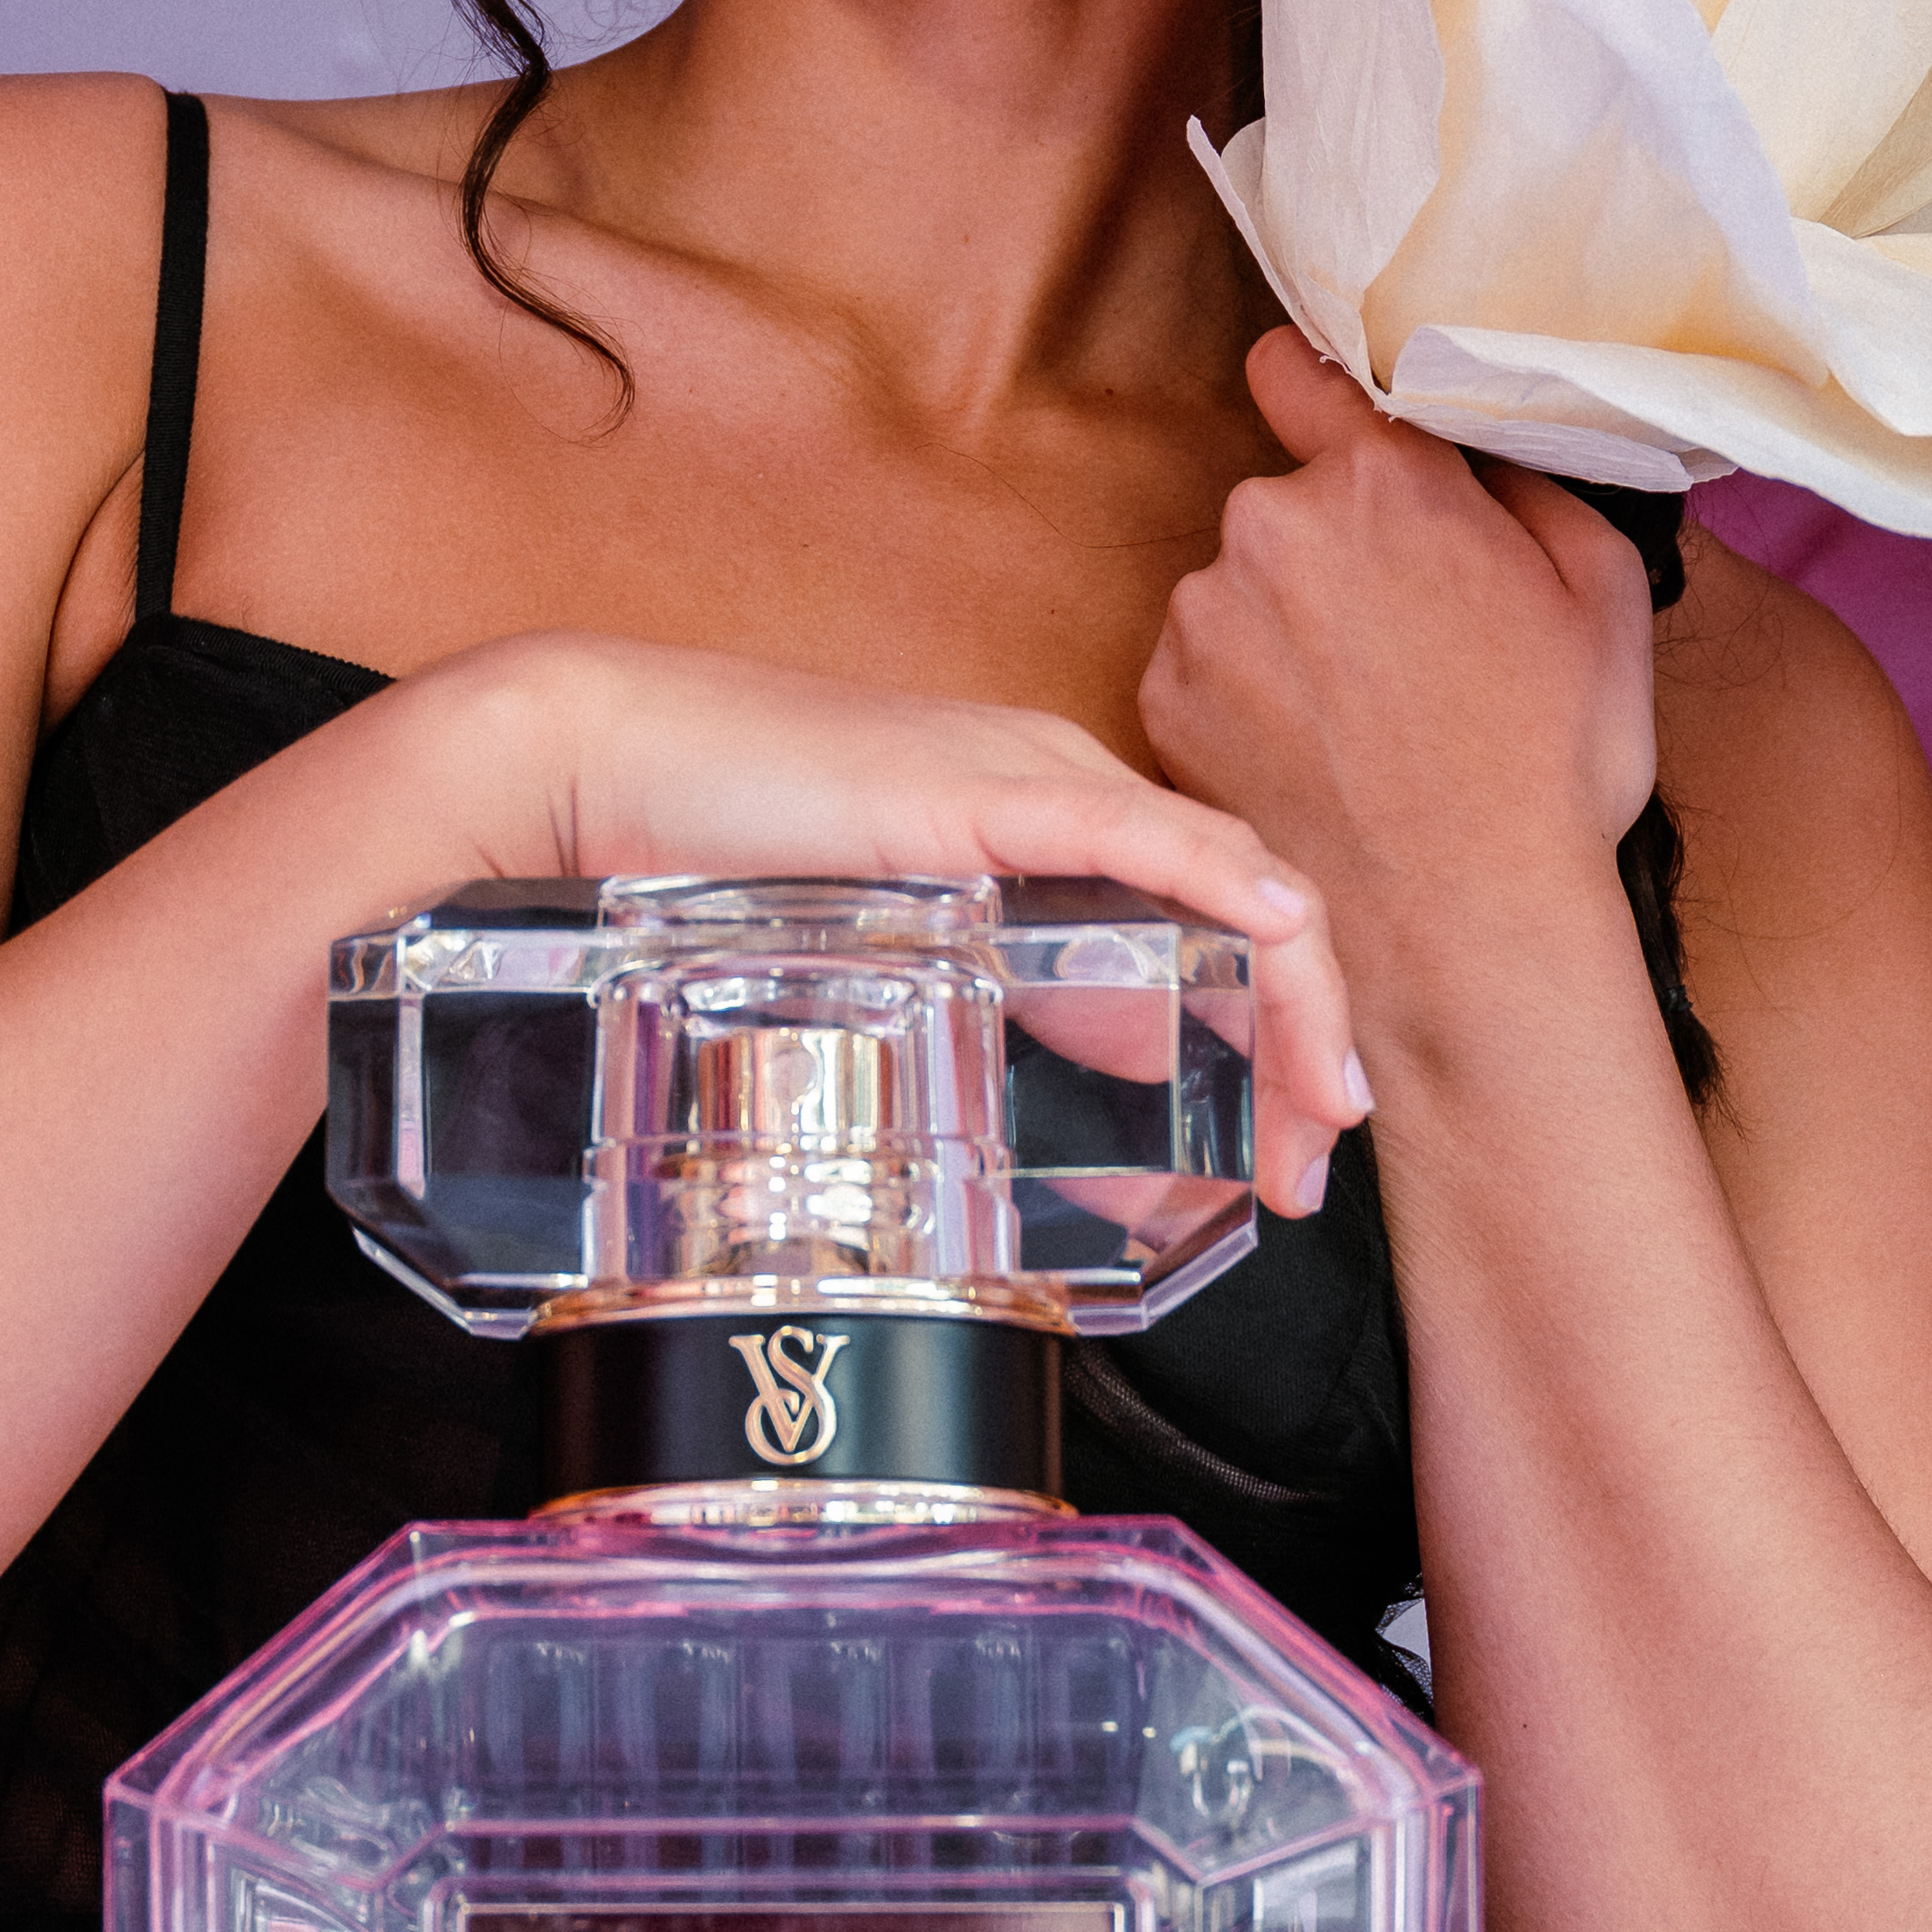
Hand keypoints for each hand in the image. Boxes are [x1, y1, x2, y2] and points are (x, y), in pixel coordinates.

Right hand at [417, 626, 1365, 1215]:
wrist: (612, 769)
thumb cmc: (726, 859)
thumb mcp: (909, 968)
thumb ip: (1013, 1029)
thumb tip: (1112, 1142)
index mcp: (1057, 829)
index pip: (1219, 928)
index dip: (1282, 1039)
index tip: (1294, 1153)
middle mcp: (1067, 791)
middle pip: (1248, 911)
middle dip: (1305, 1045)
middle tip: (1318, 1162)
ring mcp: (1031, 779)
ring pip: (1226, 878)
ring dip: (1293, 1001)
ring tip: (1319, 1106)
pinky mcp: (981, 788)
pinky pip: (1136, 833)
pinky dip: (1225, 883)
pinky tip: (1284, 936)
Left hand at [1135, 333, 1654, 1046]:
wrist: (1467, 930)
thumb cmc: (1551, 765)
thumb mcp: (1602, 592)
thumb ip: (1527, 483)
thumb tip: (1476, 449)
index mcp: (1380, 479)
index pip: (1293, 369)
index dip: (1311, 398)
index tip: (1327, 427)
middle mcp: (1269, 525)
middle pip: (1286, 507)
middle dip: (1332, 553)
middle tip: (1404, 643)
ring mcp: (1204, 617)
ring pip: (1238, 593)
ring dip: (1283, 633)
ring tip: (1362, 723)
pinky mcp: (1163, 703)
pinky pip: (1201, 671)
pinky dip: (1242, 702)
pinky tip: (1313, 761)